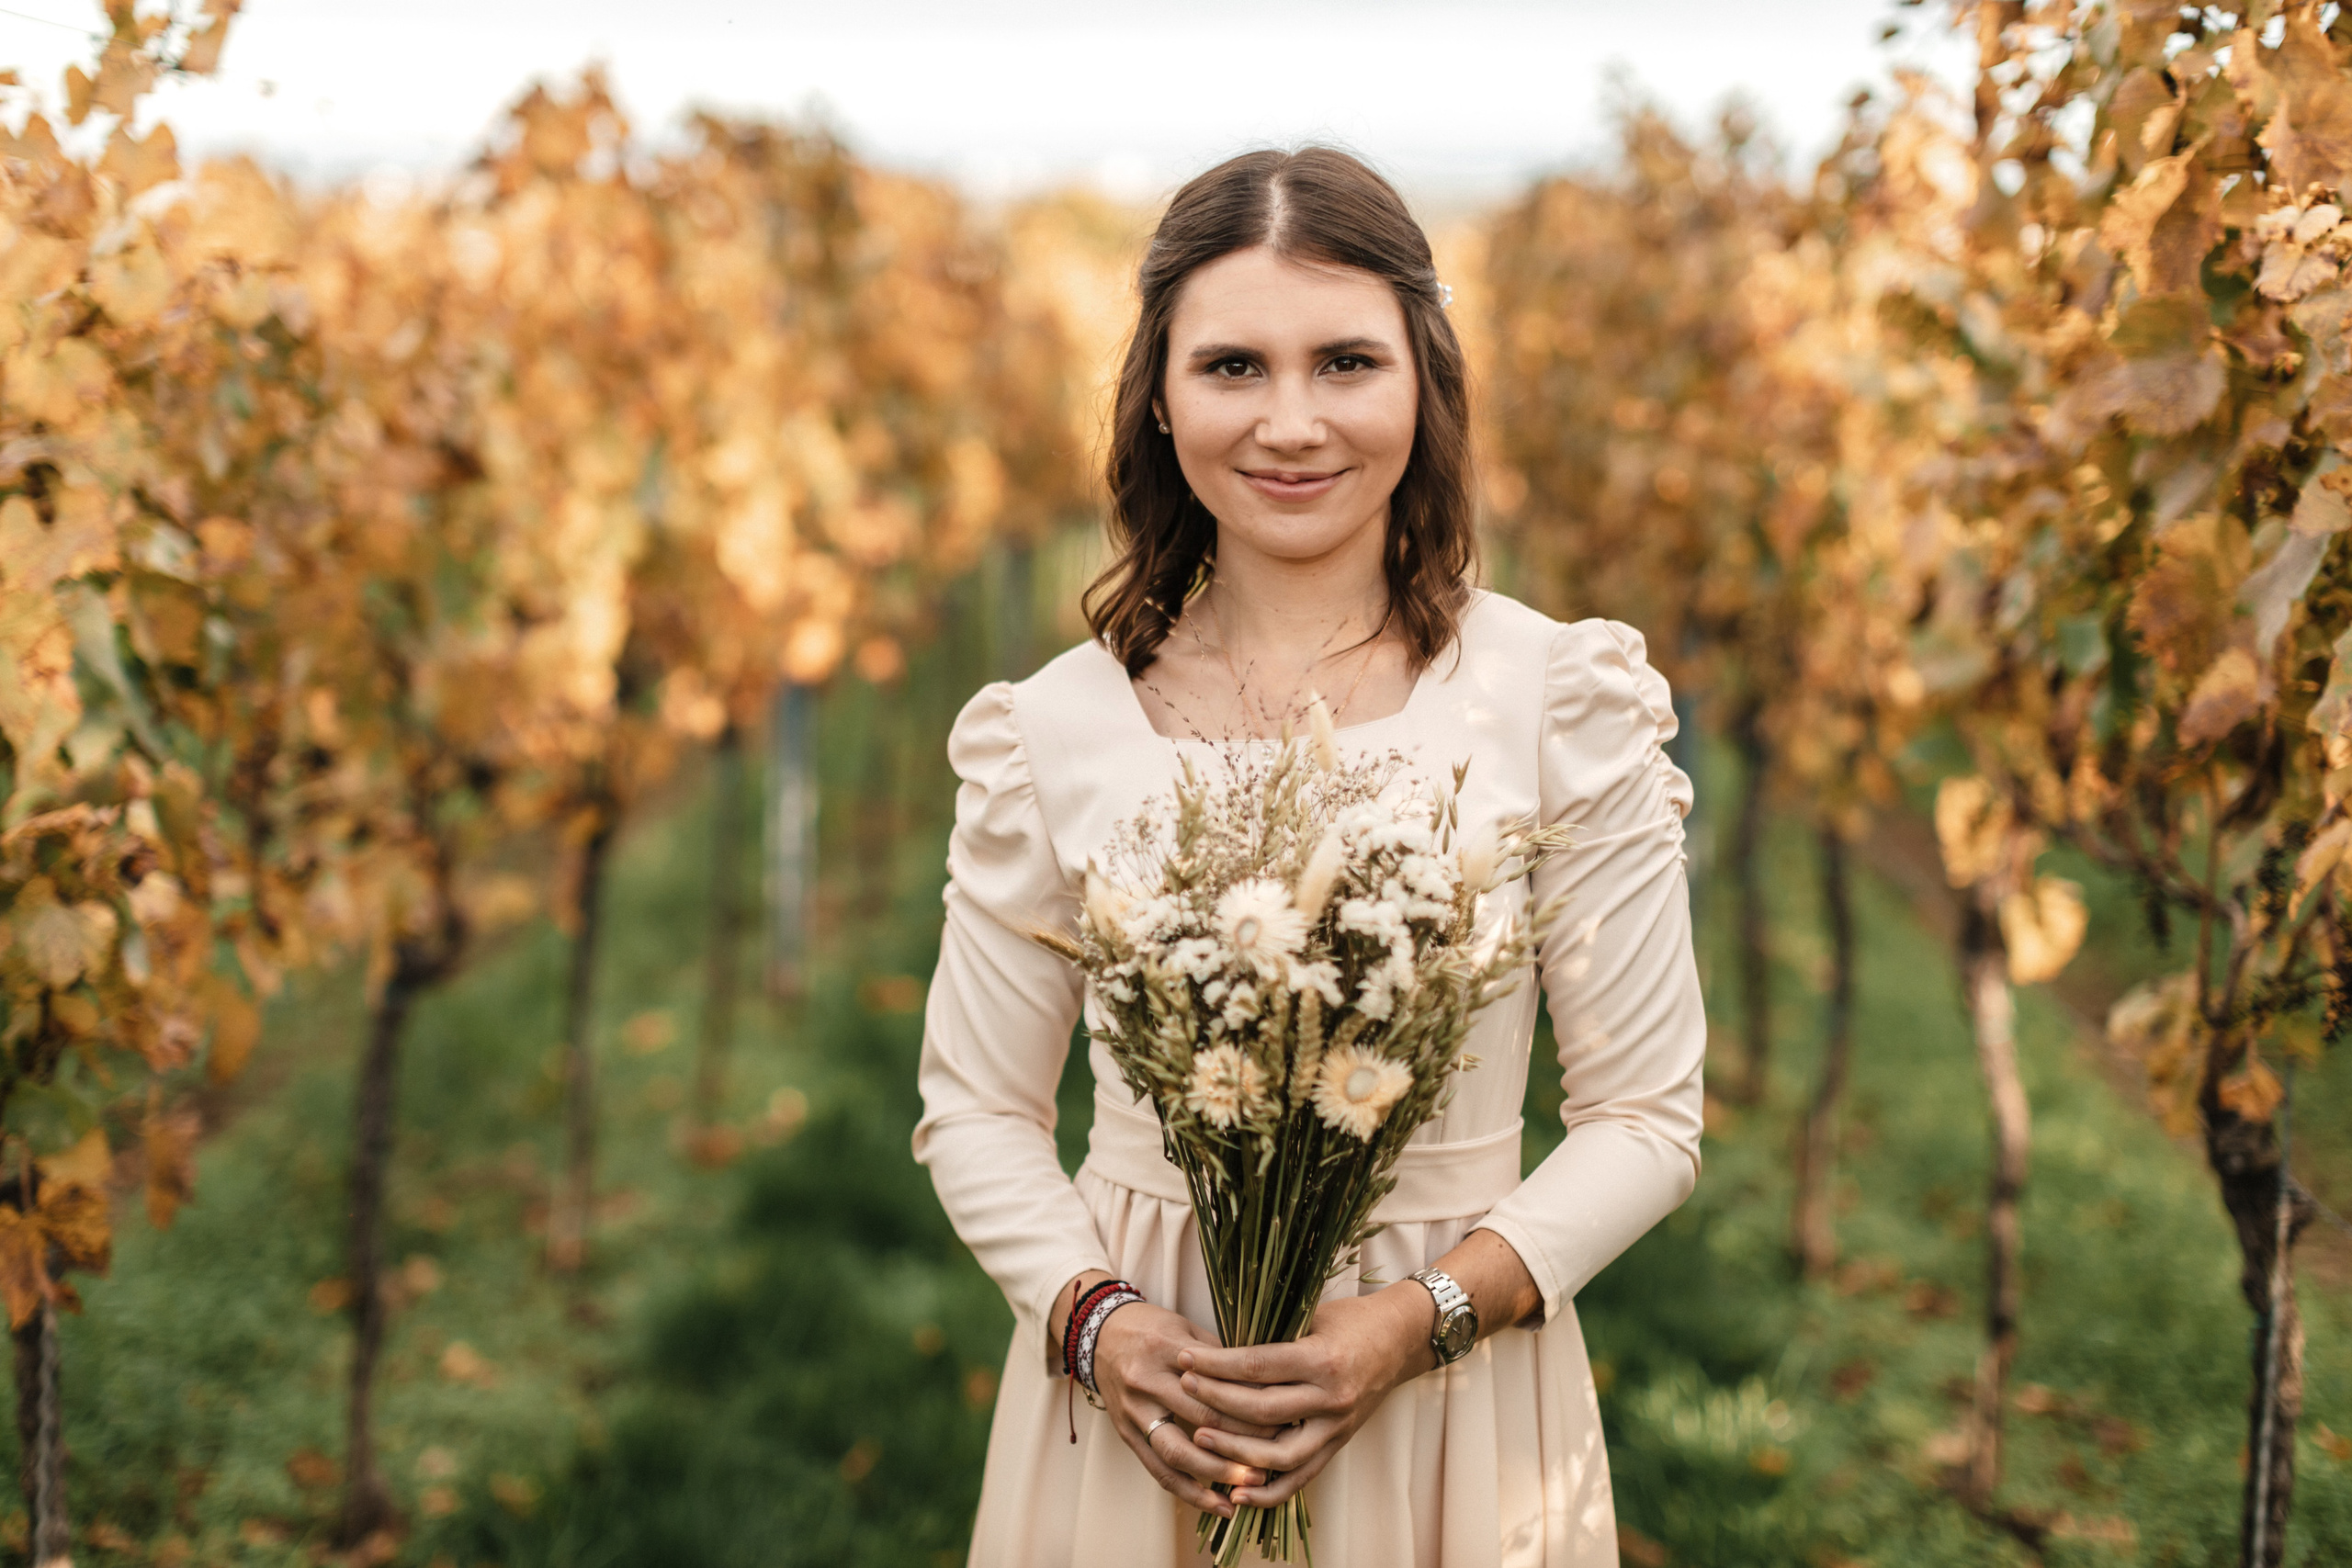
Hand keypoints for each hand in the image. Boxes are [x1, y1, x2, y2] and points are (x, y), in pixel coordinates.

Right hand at [1091, 1302, 1281, 1517]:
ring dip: (1216, 1474)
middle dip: (1242, 1442)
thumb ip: (1220, 1359)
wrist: (1099, 1334)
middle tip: (1276, 1456)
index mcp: (1167, 1350)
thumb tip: (1265, 1387)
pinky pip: (1158, 1469)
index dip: (1251, 1405)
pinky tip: (1216, 1504)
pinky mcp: (1126, 1434)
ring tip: (1249, 1487)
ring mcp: (1134, 1412)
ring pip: (1177, 1453)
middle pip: (1201, 1420)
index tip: (1283, 1419)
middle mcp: (1147, 1382)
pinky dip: (1188, 1491)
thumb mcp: (1185, 1330)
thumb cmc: (1150, 1328)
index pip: (1217, 1384)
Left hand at [1174, 1284, 1434, 1507]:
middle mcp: (1331, 1398)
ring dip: (1235, 1449)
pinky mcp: (1339, 1444)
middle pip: (1261, 1410)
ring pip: (1278, 1454)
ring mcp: (1337, 1426)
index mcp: (1322, 1360)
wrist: (1402, 1338)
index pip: (1256, 1367)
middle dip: (1216, 1401)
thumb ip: (1273, 1339)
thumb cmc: (1353, 1320)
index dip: (1216, 1366)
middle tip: (1184, 1389)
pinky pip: (1301, 1478)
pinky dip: (1269, 1492)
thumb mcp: (1312, 1317)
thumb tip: (1219, 1354)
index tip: (1185, 1360)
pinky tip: (1237, 1493)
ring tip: (1199, 1436)